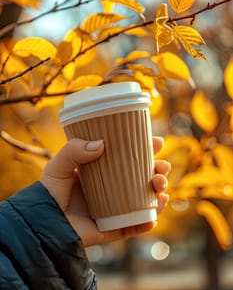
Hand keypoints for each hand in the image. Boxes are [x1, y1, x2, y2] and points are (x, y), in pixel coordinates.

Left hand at [40, 137, 169, 246]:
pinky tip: (156, 210)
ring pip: (146, 199)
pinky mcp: (115, 228)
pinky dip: (150, 220)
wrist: (42, 225)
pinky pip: (137, 225)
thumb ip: (74, 150)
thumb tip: (101, 144)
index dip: (146, 150)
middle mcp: (113, 189)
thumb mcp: (58, 166)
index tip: (158, 143)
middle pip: (144, 178)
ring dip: (160, 192)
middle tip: (162, 167)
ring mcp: (116, 209)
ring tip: (160, 185)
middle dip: (159, 170)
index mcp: (103, 171)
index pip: (130, 158)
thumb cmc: (48, 193)